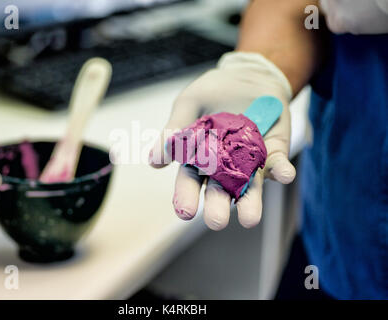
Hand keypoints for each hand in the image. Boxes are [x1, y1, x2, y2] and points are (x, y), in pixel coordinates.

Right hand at [149, 52, 295, 229]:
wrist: (247, 75)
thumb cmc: (213, 92)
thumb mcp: (189, 104)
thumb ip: (174, 131)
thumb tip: (153, 161)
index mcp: (198, 159)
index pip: (189, 182)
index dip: (186, 196)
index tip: (184, 212)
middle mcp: (223, 167)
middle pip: (218, 191)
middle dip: (217, 207)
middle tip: (216, 221)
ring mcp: (250, 162)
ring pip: (249, 187)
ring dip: (250, 202)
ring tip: (249, 219)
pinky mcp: (274, 152)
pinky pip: (278, 164)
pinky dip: (281, 171)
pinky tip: (284, 175)